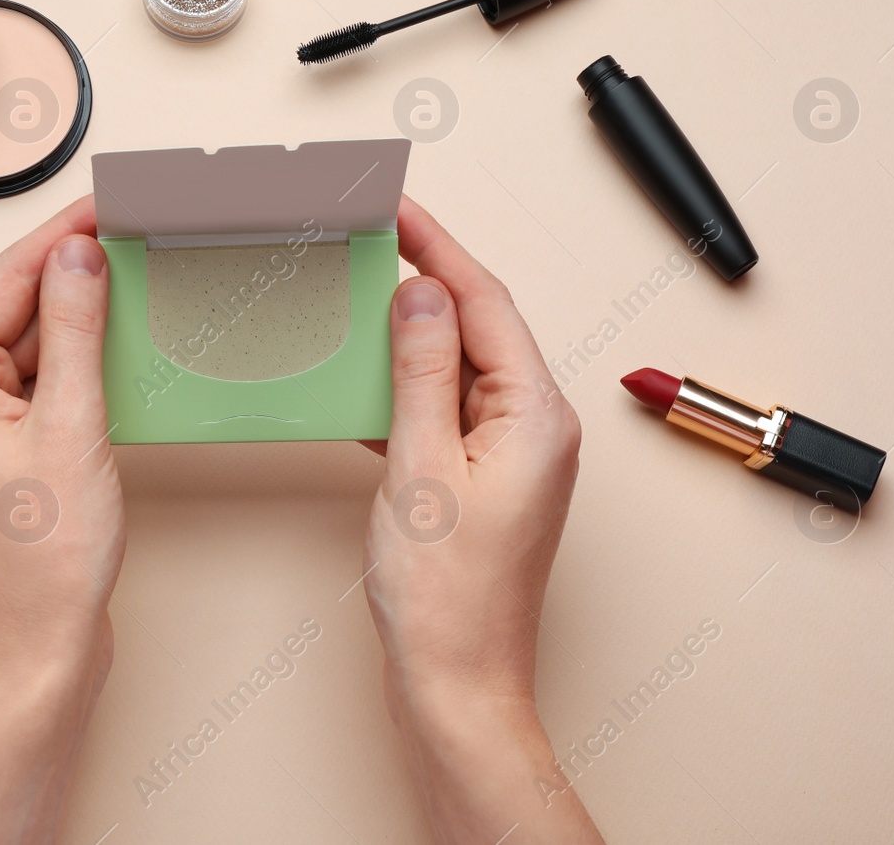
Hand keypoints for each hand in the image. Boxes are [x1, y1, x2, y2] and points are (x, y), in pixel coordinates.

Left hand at [0, 196, 122, 843]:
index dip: (60, 233)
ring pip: (30, 343)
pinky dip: (82, 359)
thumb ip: (72, 331)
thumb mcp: (68, 426)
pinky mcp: (6, 451)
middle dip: (72, 267)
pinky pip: (43, 382)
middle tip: (132, 228)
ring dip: (80, 313)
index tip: (107, 200)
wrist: (40, 650)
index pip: (3, 278)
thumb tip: (78, 257)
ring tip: (136, 275)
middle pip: (13, 305)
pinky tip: (122, 344)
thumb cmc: (40, 563)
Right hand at [363, 197, 601, 842]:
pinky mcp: (479, 481)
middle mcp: (534, 428)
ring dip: (407, 334)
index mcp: (535, 416)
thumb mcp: (422, 468)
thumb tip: (421, 293)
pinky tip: (361, 380)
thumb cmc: (446, 598)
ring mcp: (509, 456)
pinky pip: (441, 411)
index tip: (398, 207)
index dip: (439, 247)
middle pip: (477, 328)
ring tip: (357, 294)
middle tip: (371, 236)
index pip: (485, 303)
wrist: (456, 685)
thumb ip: (421, 373)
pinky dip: (402, 389)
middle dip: (424, 279)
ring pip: (456, 368)